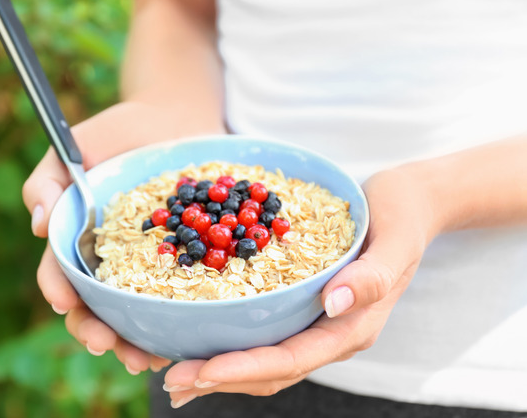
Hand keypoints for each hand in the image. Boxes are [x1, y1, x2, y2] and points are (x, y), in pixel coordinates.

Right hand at [22, 101, 221, 373]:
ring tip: (144, 359)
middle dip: (94, 331)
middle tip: (104, 344)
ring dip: (133, 341)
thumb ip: (47, 182)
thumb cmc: (114, 134)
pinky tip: (179, 342)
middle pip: (93, 307)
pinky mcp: (182, 264)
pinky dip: (173, 326)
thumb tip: (39, 225)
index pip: (58, 274)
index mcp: (76, 242)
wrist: (172, 120)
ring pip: (133, 315)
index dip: (57, 290)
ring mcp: (145, 266)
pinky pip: (175, 300)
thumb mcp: (73, 148)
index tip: (62, 301)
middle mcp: (108, 262)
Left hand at [162, 168, 437, 407]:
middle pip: (270, 371)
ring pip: (263, 363)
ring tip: (174, 375)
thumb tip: (335, 303)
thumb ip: (372, 276)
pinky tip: (197, 340)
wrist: (411, 203)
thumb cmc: (402, 216)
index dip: (245, 369)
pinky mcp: (301, 310)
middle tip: (172, 380)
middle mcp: (330, 335)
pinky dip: (229, 345)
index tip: (202, 370)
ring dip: (218, 372)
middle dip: (219, 378)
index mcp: (352, 328)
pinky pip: (262, 337)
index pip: (292, 359)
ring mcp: (315, 326)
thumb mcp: (395, 239)